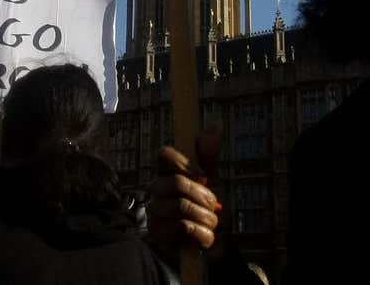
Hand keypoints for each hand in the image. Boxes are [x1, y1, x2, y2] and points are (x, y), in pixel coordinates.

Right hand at [148, 127, 223, 252]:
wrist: (214, 244)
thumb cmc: (209, 209)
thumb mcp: (213, 179)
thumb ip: (210, 154)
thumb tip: (215, 126)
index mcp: (167, 172)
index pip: (164, 154)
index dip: (186, 164)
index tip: (204, 176)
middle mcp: (156, 189)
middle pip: (176, 182)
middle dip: (204, 196)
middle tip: (215, 205)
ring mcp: (154, 211)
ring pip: (181, 206)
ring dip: (205, 217)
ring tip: (211, 223)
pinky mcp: (157, 235)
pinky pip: (181, 228)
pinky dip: (201, 234)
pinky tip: (203, 237)